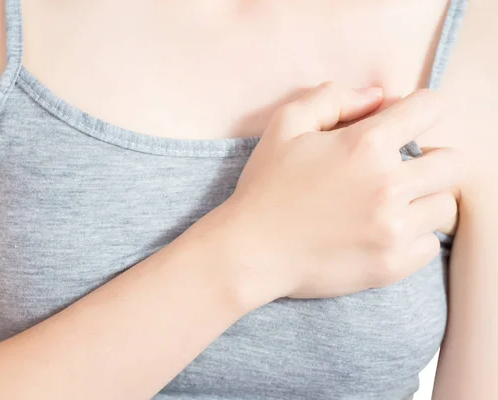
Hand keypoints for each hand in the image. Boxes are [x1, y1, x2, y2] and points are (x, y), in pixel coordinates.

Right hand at [215, 82, 460, 306]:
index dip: (421, 109)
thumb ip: (333, 98)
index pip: (431, 108)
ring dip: (422, 200)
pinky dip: (413, 237)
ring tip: (390, 205)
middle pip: (453, 162)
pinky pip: (430, 245)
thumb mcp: (285, 125)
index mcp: (366, 144)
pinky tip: (382, 233)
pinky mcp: (392, 265)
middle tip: (400, 169)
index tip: (406, 123)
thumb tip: (378, 96)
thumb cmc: (266, 186)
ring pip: (444, 205)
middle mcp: (388, 185)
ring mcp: (393, 229)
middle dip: (430, 159)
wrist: (251, 251)